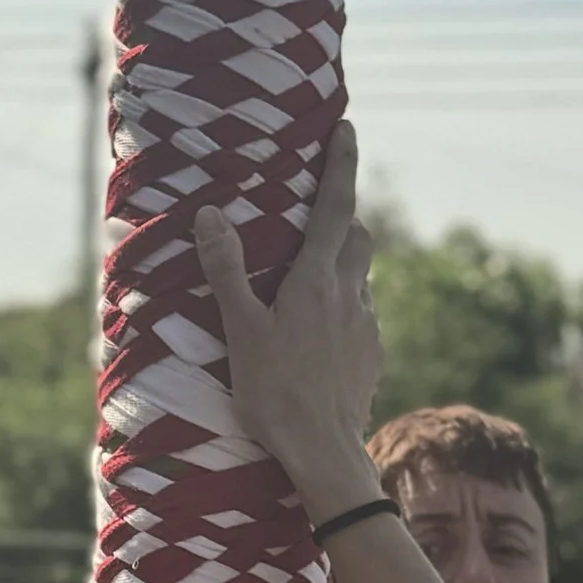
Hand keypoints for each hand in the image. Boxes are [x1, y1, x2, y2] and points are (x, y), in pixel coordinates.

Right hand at [193, 119, 384, 519]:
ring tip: (312, 284)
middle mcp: (350, 295)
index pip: (336, 206)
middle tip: (320, 217)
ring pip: (361, 280)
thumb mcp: (241, 331)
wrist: (325, 454)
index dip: (341, 164)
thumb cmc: (277, 394)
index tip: (347, 128)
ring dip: (342, 269)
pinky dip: (345, 312)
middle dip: (344, 219)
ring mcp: (367, 327)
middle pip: (357, 238)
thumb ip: (227, 271)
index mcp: (317, 280)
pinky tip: (323, 336)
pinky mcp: (373, 358)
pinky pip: (362, 319)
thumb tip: (209, 215)